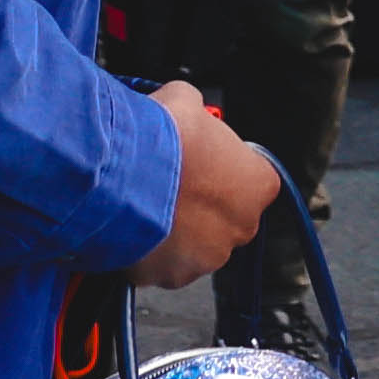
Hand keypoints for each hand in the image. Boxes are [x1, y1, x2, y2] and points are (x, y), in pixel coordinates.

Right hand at [128, 81, 282, 289]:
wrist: (120, 174)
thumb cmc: (162, 137)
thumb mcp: (186, 101)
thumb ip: (196, 114)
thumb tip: (186, 110)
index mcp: (258, 184)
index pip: (252, 177)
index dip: (223, 167)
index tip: (202, 159)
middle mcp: (241, 226)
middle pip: (224, 215)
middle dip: (200, 203)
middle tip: (171, 181)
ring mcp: (208, 257)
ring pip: (194, 243)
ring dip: (174, 229)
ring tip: (145, 202)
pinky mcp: (172, 277)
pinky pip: (162, 263)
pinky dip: (148, 249)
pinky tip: (131, 224)